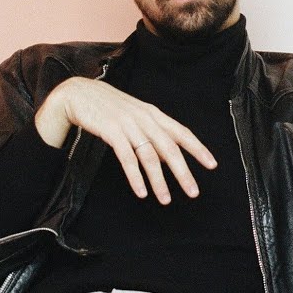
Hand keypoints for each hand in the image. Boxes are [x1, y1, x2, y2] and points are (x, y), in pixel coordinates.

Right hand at [35, 77, 217, 204]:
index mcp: (153, 113)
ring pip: (150, 157)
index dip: (198, 148)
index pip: (182, 132)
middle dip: (183, 172)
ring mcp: (128, 124)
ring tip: (165, 199)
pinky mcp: (111, 131)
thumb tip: (167, 155)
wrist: (80, 93)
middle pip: (170, 148)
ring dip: (159, 181)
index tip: (212, 164)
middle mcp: (145, 118)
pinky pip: (127, 158)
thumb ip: (151, 130)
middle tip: (193, 192)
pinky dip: (135, 176)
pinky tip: (141, 191)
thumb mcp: (134, 114)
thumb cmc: (108, 106)